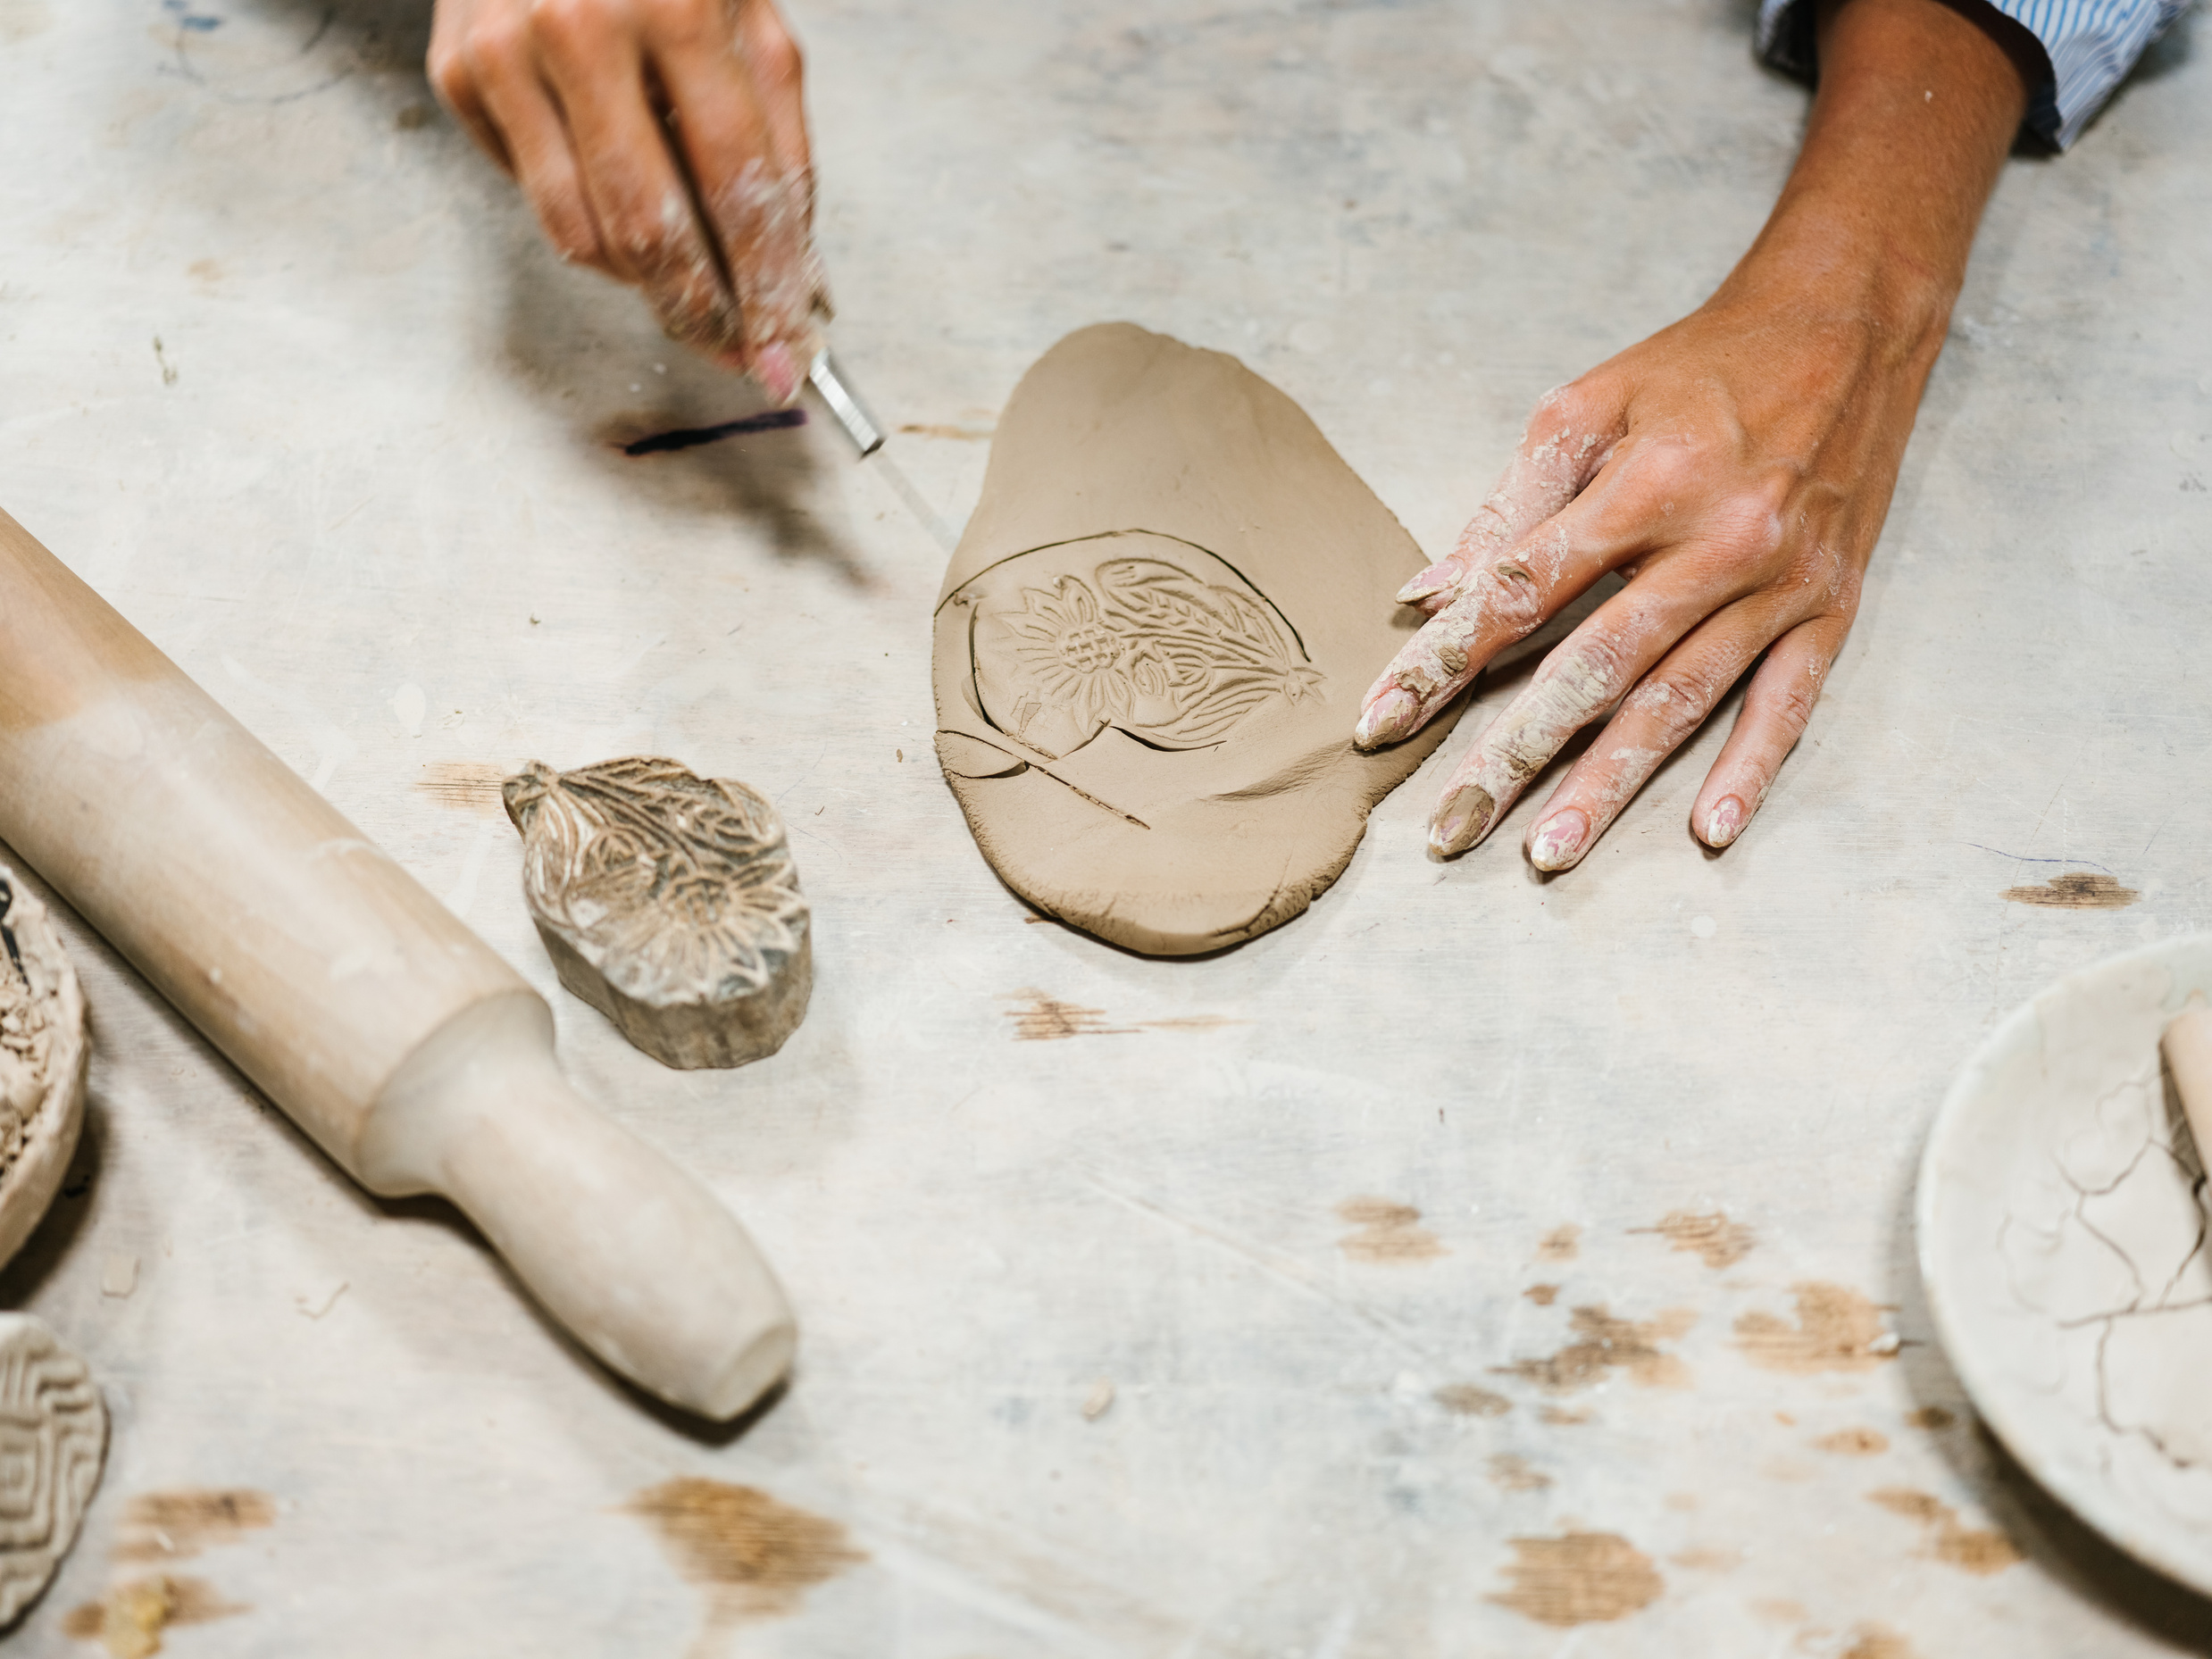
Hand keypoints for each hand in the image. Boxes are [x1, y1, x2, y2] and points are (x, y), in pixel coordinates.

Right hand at [428, 0, 826, 400]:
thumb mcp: (749, 16)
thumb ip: (780, 144)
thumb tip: (800, 279)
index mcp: (674, 5)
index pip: (735, 185)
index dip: (766, 286)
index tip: (786, 355)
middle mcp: (579, 28)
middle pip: (647, 232)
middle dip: (701, 313)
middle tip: (737, 351)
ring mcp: (505, 54)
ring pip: (580, 236)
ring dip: (643, 283)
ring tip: (684, 275)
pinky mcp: (456, 75)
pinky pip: (533, 197)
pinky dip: (585, 217)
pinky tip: (612, 177)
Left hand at [1351, 0, 2035, 869]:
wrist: (1848, 322)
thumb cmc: (1699, 367)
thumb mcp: (1588, 405)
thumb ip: (1507, 507)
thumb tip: (1424, 596)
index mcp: (1645, 483)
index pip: (1522, 591)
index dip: (1445, 660)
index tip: (1383, 720)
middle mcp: (1716, 540)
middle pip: (1595, 669)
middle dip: (1515, 754)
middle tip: (1452, 827)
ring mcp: (1779, 582)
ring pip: (1680, 701)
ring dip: (1611, 784)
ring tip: (1548, 852)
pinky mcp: (1831, 607)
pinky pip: (1788, 704)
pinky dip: (1749, 769)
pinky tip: (1708, 831)